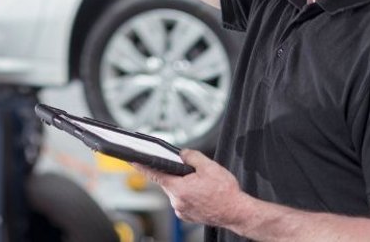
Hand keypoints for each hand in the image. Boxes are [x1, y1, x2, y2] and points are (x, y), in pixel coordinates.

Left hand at [136, 149, 251, 228]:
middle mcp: (177, 201)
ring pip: (175, 191)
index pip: (154, 173)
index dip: (142, 165)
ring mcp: (181, 210)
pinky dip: (188, 195)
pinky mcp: (187, 215)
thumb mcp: (210, 167)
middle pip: (167, 181)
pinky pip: (182, 200)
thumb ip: (192, 156)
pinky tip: (201, 194)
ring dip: (183, 185)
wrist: (237, 213)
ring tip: (202, 185)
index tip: (132, 160)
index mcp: (179, 188)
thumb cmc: (226, 193)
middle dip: (176, 174)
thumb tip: (182, 154)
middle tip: (192, 174)